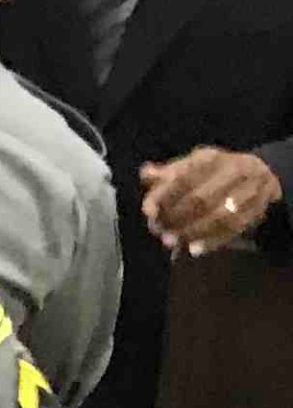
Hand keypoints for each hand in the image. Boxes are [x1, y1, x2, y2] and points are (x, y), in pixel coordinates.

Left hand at [141, 145, 284, 256]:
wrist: (260, 173)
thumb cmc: (214, 171)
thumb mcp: (191, 165)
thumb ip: (168, 173)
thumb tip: (146, 174)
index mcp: (211, 158)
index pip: (184, 177)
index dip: (164, 195)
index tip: (148, 212)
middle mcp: (234, 171)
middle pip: (201, 198)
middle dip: (176, 217)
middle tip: (158, 231)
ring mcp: (250, 191)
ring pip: (220, 216)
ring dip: (193, 231)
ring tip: (172, 242)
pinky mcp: (258, 210)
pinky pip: (235, 229)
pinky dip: (213, 241)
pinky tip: (194, 249)